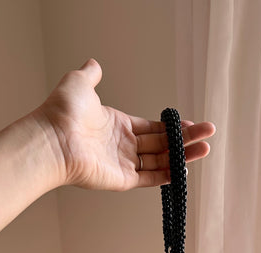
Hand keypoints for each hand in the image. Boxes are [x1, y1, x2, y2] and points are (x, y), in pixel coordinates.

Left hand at [34, 58, 215, 190]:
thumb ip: (91, 75)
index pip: (152, 127)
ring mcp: (123, 164)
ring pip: (160, 160)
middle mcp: (123, 145)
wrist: (53, 139)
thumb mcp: (79, 84)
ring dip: (183, 156)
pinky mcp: (122, 180)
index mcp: (118, 125)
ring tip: (205, 149)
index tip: (190, 123)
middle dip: (186, 139)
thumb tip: (95, 64)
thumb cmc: (63, 112)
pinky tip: (184, 170)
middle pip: (161, 143)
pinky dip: (168, 175)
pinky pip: (149, 178)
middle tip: (208, 134)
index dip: (172, 127)